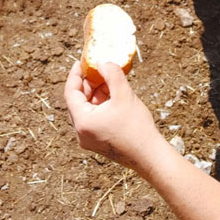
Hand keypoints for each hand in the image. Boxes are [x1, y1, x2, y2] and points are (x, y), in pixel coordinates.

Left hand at [64, 59, 162, 173]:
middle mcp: (81, 132)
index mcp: (82, 121)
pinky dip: (100, 105)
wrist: (150, 157)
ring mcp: (89, 139)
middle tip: (98, 69)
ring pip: (86, 110)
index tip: (80, 62)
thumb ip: (112, 74)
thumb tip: (102, 62)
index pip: (70, 93)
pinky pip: (93, 119)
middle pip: (77, 102)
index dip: (75, 75)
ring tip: (109, 81)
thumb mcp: (124, 95)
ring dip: (95, 94)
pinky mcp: (98, 142)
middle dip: (88, 83)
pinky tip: (113, 96)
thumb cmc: (136, 127)